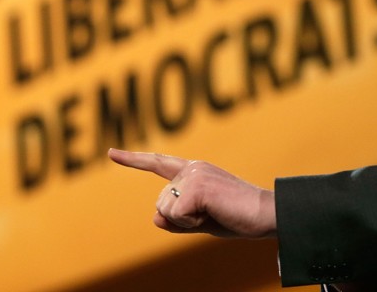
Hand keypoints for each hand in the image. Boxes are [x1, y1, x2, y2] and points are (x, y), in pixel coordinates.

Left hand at [108, 148, 276, 238]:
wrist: (266, 215)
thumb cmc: (237, 218)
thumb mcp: (200, 221)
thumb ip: (175, 220)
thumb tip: (154, 217)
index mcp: (193, 171)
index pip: (158, 163)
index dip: (133, 159)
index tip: (111, 152)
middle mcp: (192, 168)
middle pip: (161, 203)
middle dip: (179, 219)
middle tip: (212, 216)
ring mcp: (194, 175)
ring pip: (166, 210)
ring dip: (186, 222)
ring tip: (214, 214)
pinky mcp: (197, 186)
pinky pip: (176, 216)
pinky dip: (191, 224)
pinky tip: (213, 215)